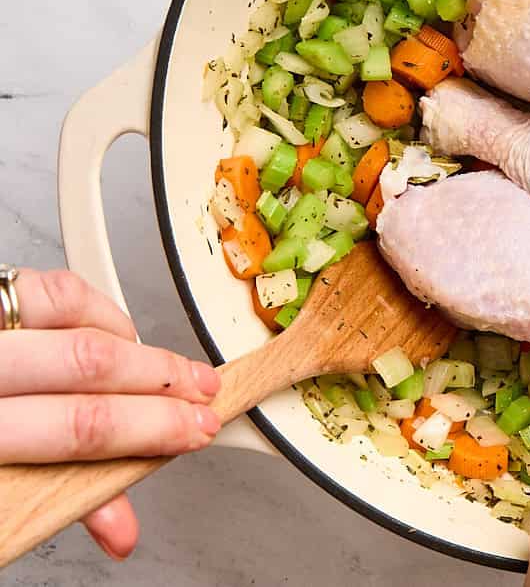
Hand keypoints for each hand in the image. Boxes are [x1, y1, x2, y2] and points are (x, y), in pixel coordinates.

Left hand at [1, 269, 221, 559]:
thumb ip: (39, 502)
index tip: (191, 434)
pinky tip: (120, 334)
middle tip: (203, 402)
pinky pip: (48, 289)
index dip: (149, 431)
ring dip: (141, 350)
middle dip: (163, 389)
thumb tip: (117, 524)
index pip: (76, 430)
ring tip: (177, 371)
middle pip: (89, 371)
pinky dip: (98, 310)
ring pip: (75, 324)